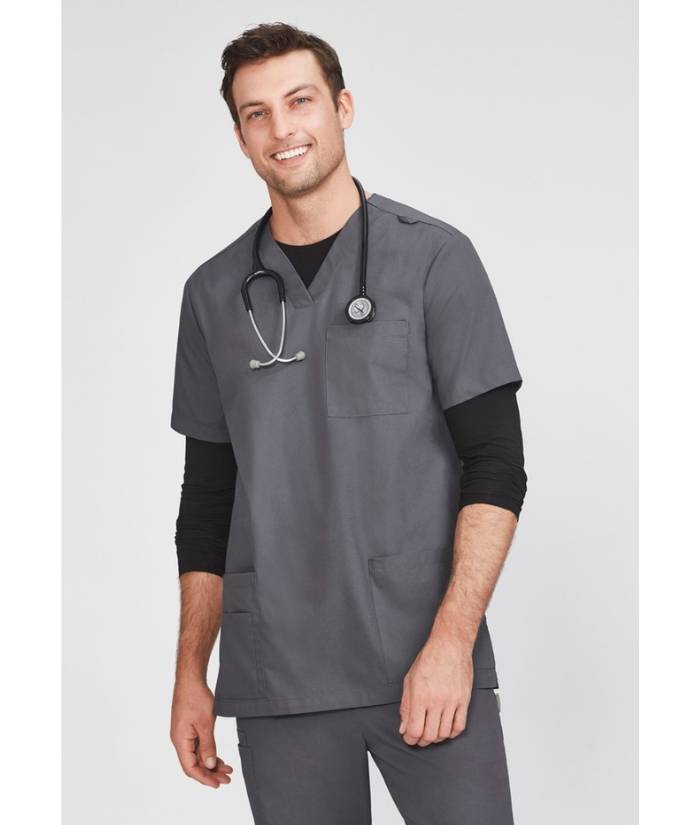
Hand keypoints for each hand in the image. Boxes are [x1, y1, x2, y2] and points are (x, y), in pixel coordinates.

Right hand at [170, 678, 232, 787]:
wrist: (191, 679)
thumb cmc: (195, 698)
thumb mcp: (206, 723)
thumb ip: (208, 745)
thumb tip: (209, 765)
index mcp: (180, 741)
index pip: (190, 768)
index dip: (204, 778)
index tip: (217, 784)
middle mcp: (180, 740)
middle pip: (194, 764)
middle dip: (210, 773)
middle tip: (227, 778)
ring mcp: (184, 734)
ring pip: (197, 755)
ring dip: (211, 763)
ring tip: (227, 769)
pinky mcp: (189, 729)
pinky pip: (198, 746)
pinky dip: (209, 752)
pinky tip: (218, 757)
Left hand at [398, 631, 473, 746]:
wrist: (450, 646)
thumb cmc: (429, 659)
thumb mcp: (409, 680)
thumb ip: (406, 706)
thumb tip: (404, 727)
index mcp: (421, 696)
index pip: (414, 730)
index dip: (410, 738)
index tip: (409, 737)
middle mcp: (437, 701)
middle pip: (430, 735)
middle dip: (422, 741)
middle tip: (419, 738)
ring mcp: (452, 702)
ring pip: (445, 733)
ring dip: (436, 738)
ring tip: (431, 733)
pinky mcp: (464, 700)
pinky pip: (460, 726)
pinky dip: (452, 733)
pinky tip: (446, 728)